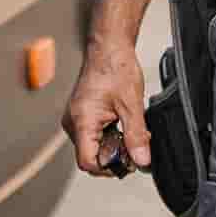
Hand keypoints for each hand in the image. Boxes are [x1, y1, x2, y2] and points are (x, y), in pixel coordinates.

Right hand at [62, 40, 148, 177]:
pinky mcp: (81, 115)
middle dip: (113, 157)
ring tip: (130, 133)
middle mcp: (73, 122)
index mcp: (82, 121)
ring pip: (92, 146)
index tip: (128, 163)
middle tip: (135, 148)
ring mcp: (75, 118)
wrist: (109, 47)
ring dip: (112, 146)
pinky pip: (92, 135)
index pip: (88, 162)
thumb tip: (141, 161)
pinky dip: (108, 136)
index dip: (109, 168)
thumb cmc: (116, 68)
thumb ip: (136, 135)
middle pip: (90, 156)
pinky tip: (122, 126)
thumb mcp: (132, 105)